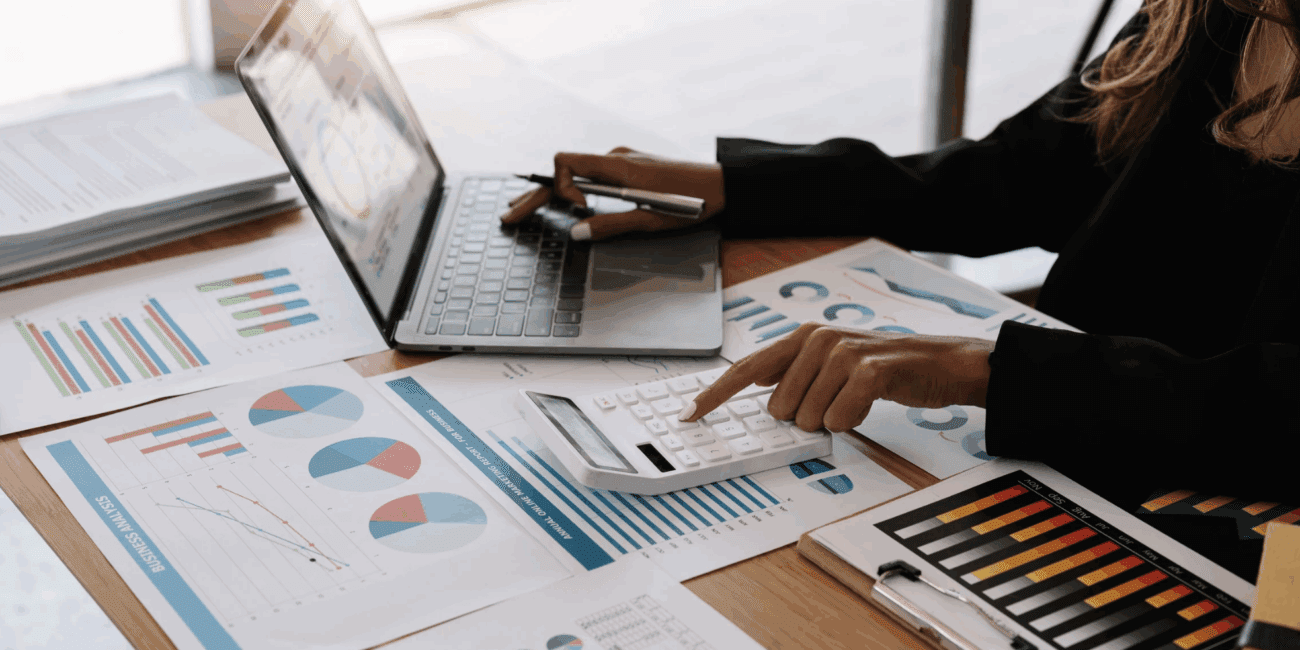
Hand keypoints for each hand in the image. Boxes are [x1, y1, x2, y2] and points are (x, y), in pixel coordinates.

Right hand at [500, 147, 724, 240]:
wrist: (723, 185)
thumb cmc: (692, 203)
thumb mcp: (651, 221)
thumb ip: (611, 225)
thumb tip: (576, 233)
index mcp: (618, 167)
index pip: (566, 162)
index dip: (561, 187)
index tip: (578, 211)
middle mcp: (615, 158)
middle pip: (563, 172)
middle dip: (535, 195)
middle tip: (509, 216)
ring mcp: (621, 161)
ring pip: (575, 173)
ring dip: (551, 192)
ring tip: (524, 209)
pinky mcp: (629, 167)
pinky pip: (591, 174)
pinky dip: (570, 188)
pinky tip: (562, 202)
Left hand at [681, 323, 994, 432]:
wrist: (936, 363)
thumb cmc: (880, 368)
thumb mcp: (831, 362)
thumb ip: (792, 371)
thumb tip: (754, 386)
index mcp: (801, 337)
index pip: (746, 369)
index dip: (715, 394)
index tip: (689, 413)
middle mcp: (817, 339)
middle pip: (779, 408)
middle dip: (805, 418)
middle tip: (836, 401)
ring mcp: (842, 353)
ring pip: (806, 418)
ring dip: (831, 421)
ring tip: (855, 399)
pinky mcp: (868, 370)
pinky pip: (838, 420)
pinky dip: (851, 422)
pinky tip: (867, 404)